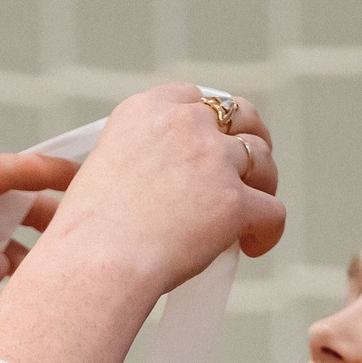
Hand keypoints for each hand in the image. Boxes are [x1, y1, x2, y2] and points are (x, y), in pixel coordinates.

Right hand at [0, 86, 282, 362]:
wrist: (96, 263)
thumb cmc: (88, 235)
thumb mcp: (101, 171)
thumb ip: (139, 160)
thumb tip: (168, 183)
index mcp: (145, 110)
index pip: (195, 98)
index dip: (213, 121)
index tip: (213, 143)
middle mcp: (183, 123)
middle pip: (240, 115)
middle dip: (251, 139)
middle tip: (250, 171)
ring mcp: (212, 159)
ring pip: (262, 159)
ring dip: (263, 184)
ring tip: (251, 215)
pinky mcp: (234, 200)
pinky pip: (273, 211)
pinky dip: (268, 231)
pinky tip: (253, 246)